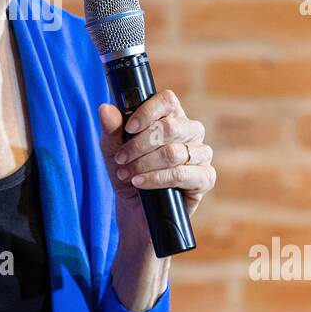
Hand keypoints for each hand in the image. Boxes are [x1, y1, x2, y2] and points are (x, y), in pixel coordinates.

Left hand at [97, 90, 214, 249]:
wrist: (135, 211)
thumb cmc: (128, 174)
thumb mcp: (112, 151)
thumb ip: (110, 130)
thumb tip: (105, 108)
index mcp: (171, 117)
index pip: (168, 100)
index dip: (148, 111)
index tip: (129, 128)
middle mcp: (190, 132)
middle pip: (170, 127)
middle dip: (139, 145)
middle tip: (121, 159)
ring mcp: (201, 154)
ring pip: (174, 152)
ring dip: (144, 164)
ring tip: (126, 174)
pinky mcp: (205, 178)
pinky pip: (182, 174)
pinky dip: (156, 179)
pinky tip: (140, 183)